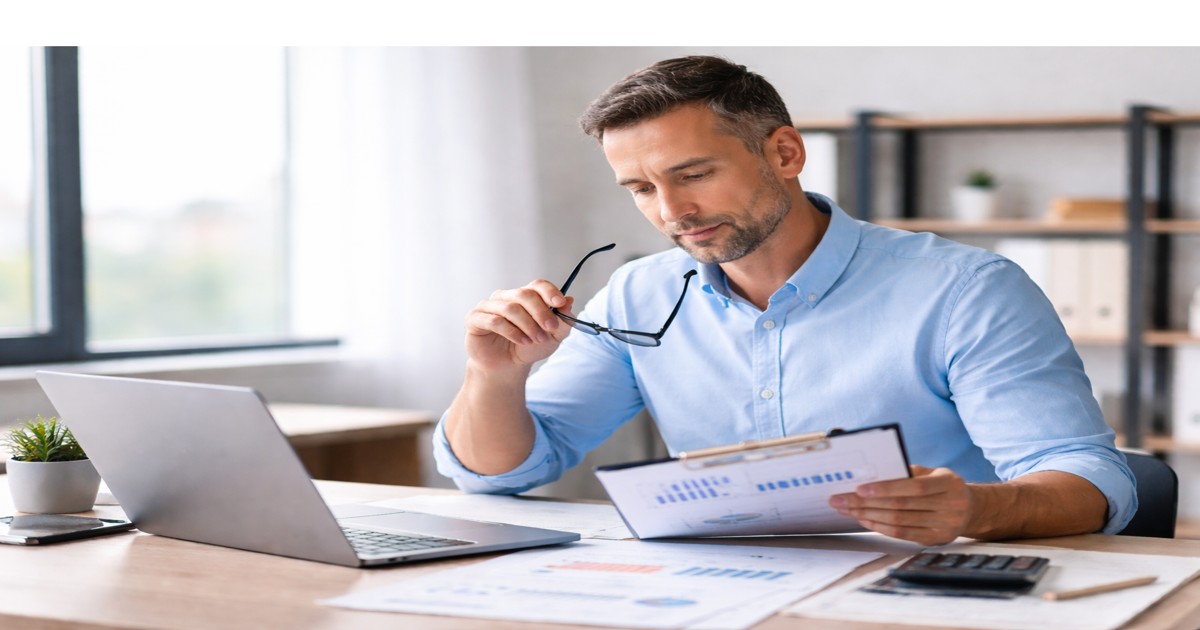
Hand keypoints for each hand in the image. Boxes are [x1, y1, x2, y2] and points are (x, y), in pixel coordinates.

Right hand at [464, 280, 576, 372]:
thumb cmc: (528, 348)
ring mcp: (488, 306)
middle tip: (550, 328)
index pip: (537, 285)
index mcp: (524, 296)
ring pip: (510, 308)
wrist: (507, 368)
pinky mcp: (475, 319)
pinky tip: (522, 341)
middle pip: (524, 294)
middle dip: (540, 312)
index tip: (559, 304)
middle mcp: (505, 297)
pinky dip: (512, 332)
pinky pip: (494, 320)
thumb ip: (563, 321)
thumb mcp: (552, 338)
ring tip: (535, 340)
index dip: (549, 292)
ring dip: (527, 325)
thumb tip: (569, 301)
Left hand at [829, 465, 972, 545]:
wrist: (971, 509)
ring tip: (847, 509)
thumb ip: (908, 472)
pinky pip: (902, 534)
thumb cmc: (943, 486)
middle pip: (901, 506)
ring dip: (868, 515)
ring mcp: (945, 526)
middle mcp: (950, 506)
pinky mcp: (936, 540)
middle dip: (866, 503)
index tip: (859, 488)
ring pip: (899, 522)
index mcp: (948, 483)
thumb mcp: (933, 472)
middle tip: (840, 499)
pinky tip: (864, 519)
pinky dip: (880, 527)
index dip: (886, 488)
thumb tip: (872, 472)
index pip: (914, 487)